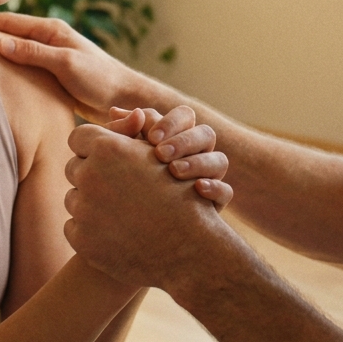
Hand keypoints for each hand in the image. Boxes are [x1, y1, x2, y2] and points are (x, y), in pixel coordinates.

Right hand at [0, 12, 161, 121]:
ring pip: (14, 53)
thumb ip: (34, 53)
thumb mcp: (65, 64)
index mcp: (51, 31)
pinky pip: (23, 69)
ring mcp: (50, 57)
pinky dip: (7, 69)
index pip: (9, 22)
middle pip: (9, 35)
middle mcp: (49, 40)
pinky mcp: (52, 75)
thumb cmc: (100, 79)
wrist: (124, 99)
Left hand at [63, 124, 233, 288]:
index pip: (79, 137)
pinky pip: (73, 227)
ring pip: (73, 198)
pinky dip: (89, 229)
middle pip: (73, 167)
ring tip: (118, 211)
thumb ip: (131, 131)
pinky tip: (113, 232)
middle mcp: (89, 175)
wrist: (188, 250)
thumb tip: (115, 111)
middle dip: (91, 174)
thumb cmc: (180, 196)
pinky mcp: (81, 240)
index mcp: (107, 148)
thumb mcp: (159, 155)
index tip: (106, 157)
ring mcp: (83, 210)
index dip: (93, 147)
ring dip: (89, 202)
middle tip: (114, 187)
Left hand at [102, 106, 230, 208]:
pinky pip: (226, 192)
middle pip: (205, 134)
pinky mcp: (214, 204)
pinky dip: (215, 188)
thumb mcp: (118, 157)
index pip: (184, 116)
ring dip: (198, 162)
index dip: (171, 122)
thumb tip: (115, 111)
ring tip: (174, 171)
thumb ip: (118, 134)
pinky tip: (197, 189)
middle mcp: (197, 154)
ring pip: (219, 160)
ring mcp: (208, 178)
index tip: (151, 137)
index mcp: (177, 137)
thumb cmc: (124, 186)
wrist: (135, 230)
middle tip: (161, 154)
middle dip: (184, 141)